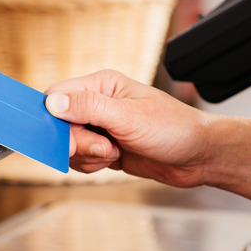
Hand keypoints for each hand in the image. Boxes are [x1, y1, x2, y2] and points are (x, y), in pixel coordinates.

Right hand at [44, 70, 212, 187]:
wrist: (198, 156)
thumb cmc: (173, 128)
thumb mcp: (128, 117)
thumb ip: (88, 108)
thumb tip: (52, 103)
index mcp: (101, 85)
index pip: (57, 96)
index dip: (53, 117)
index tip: (61, 136)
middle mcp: (97, 104)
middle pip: (59, 125)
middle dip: (77, 142)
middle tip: (103, 147)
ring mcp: (100, 127)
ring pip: (69, 145)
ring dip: (87, 155)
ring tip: (115, 153)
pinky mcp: (103, 148)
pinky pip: (80, 159)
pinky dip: (92, 165)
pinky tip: (115, 161)